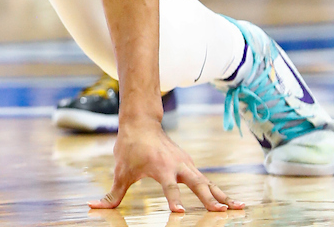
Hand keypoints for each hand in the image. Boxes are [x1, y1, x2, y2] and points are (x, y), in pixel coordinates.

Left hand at [89, 121, 243, 212]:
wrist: (141, 122)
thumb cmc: (129, 148)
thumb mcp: (120, 171)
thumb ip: (112, 194)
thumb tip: (93, 207)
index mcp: (160, 167)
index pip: (168, 187)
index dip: (173, 199)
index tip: (180, 211)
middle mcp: (177, 166)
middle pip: (196, 184)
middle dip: (209, 198)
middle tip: (222, 212)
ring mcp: (186, 164)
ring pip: (208, 182)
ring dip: (223, 196)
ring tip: (240, 209)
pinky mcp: (190, 165)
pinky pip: (208, 181)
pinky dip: (221, 191)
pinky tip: (233, 203)